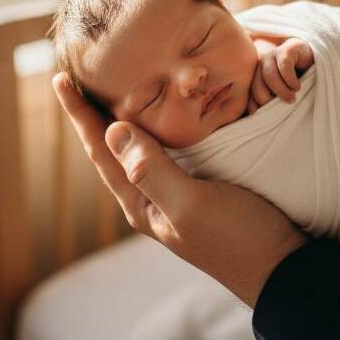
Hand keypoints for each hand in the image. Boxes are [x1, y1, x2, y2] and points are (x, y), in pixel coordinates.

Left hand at [52, 72, 307, 306]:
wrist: (279, 266)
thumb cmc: (236, 238)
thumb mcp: (191, 204)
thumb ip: (152, 169)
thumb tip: (113, 130)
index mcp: (140, 201)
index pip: (100, 149)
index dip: (80, 114)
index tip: (60, 79)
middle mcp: (151, 195)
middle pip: (112, 146)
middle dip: (94, 110)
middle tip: (81, 72)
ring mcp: (175, 190)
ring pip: (140, 145)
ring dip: (124, 114)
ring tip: (112, 85)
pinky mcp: (200, 184)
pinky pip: (168, 147)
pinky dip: (158, 123)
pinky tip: (164, 110)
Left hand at [247, 37, 314, 114]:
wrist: (318, 63)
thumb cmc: (299, 84)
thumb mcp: (283, 96)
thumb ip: (270, 103)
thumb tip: (255, 118)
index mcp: (256, 77)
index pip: (249, 94)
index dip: (256, 107)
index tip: (267, 118)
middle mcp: (262, 65)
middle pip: (257, 85)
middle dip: (268, 100)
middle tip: (283, 107)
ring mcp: (273, 54)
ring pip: (269, 76)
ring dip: (281, 91)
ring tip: (292, 99)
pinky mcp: (288, 49)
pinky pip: (284, 66)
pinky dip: (290, 80)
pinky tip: (298, 87)